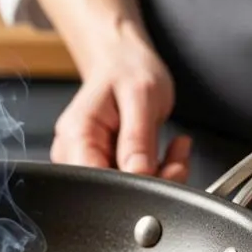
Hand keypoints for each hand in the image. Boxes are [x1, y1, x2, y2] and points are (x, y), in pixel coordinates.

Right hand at [50, 26, 191, 181]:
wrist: (122, 61)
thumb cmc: (127, 68)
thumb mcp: (141, 95)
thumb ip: (138, 138)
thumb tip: (138, 174)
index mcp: (76, 134)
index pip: (96, 180)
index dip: (130, 183)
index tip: (158, 169)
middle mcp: (75, 153)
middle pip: (112, 190)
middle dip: (152, 181)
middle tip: (176, 158)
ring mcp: (89, 163)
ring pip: (127, 191)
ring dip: (159, 178)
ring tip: (175, 151)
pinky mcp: (106, 168)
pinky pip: (134, 183)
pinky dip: (158, 174)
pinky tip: (169, 155)